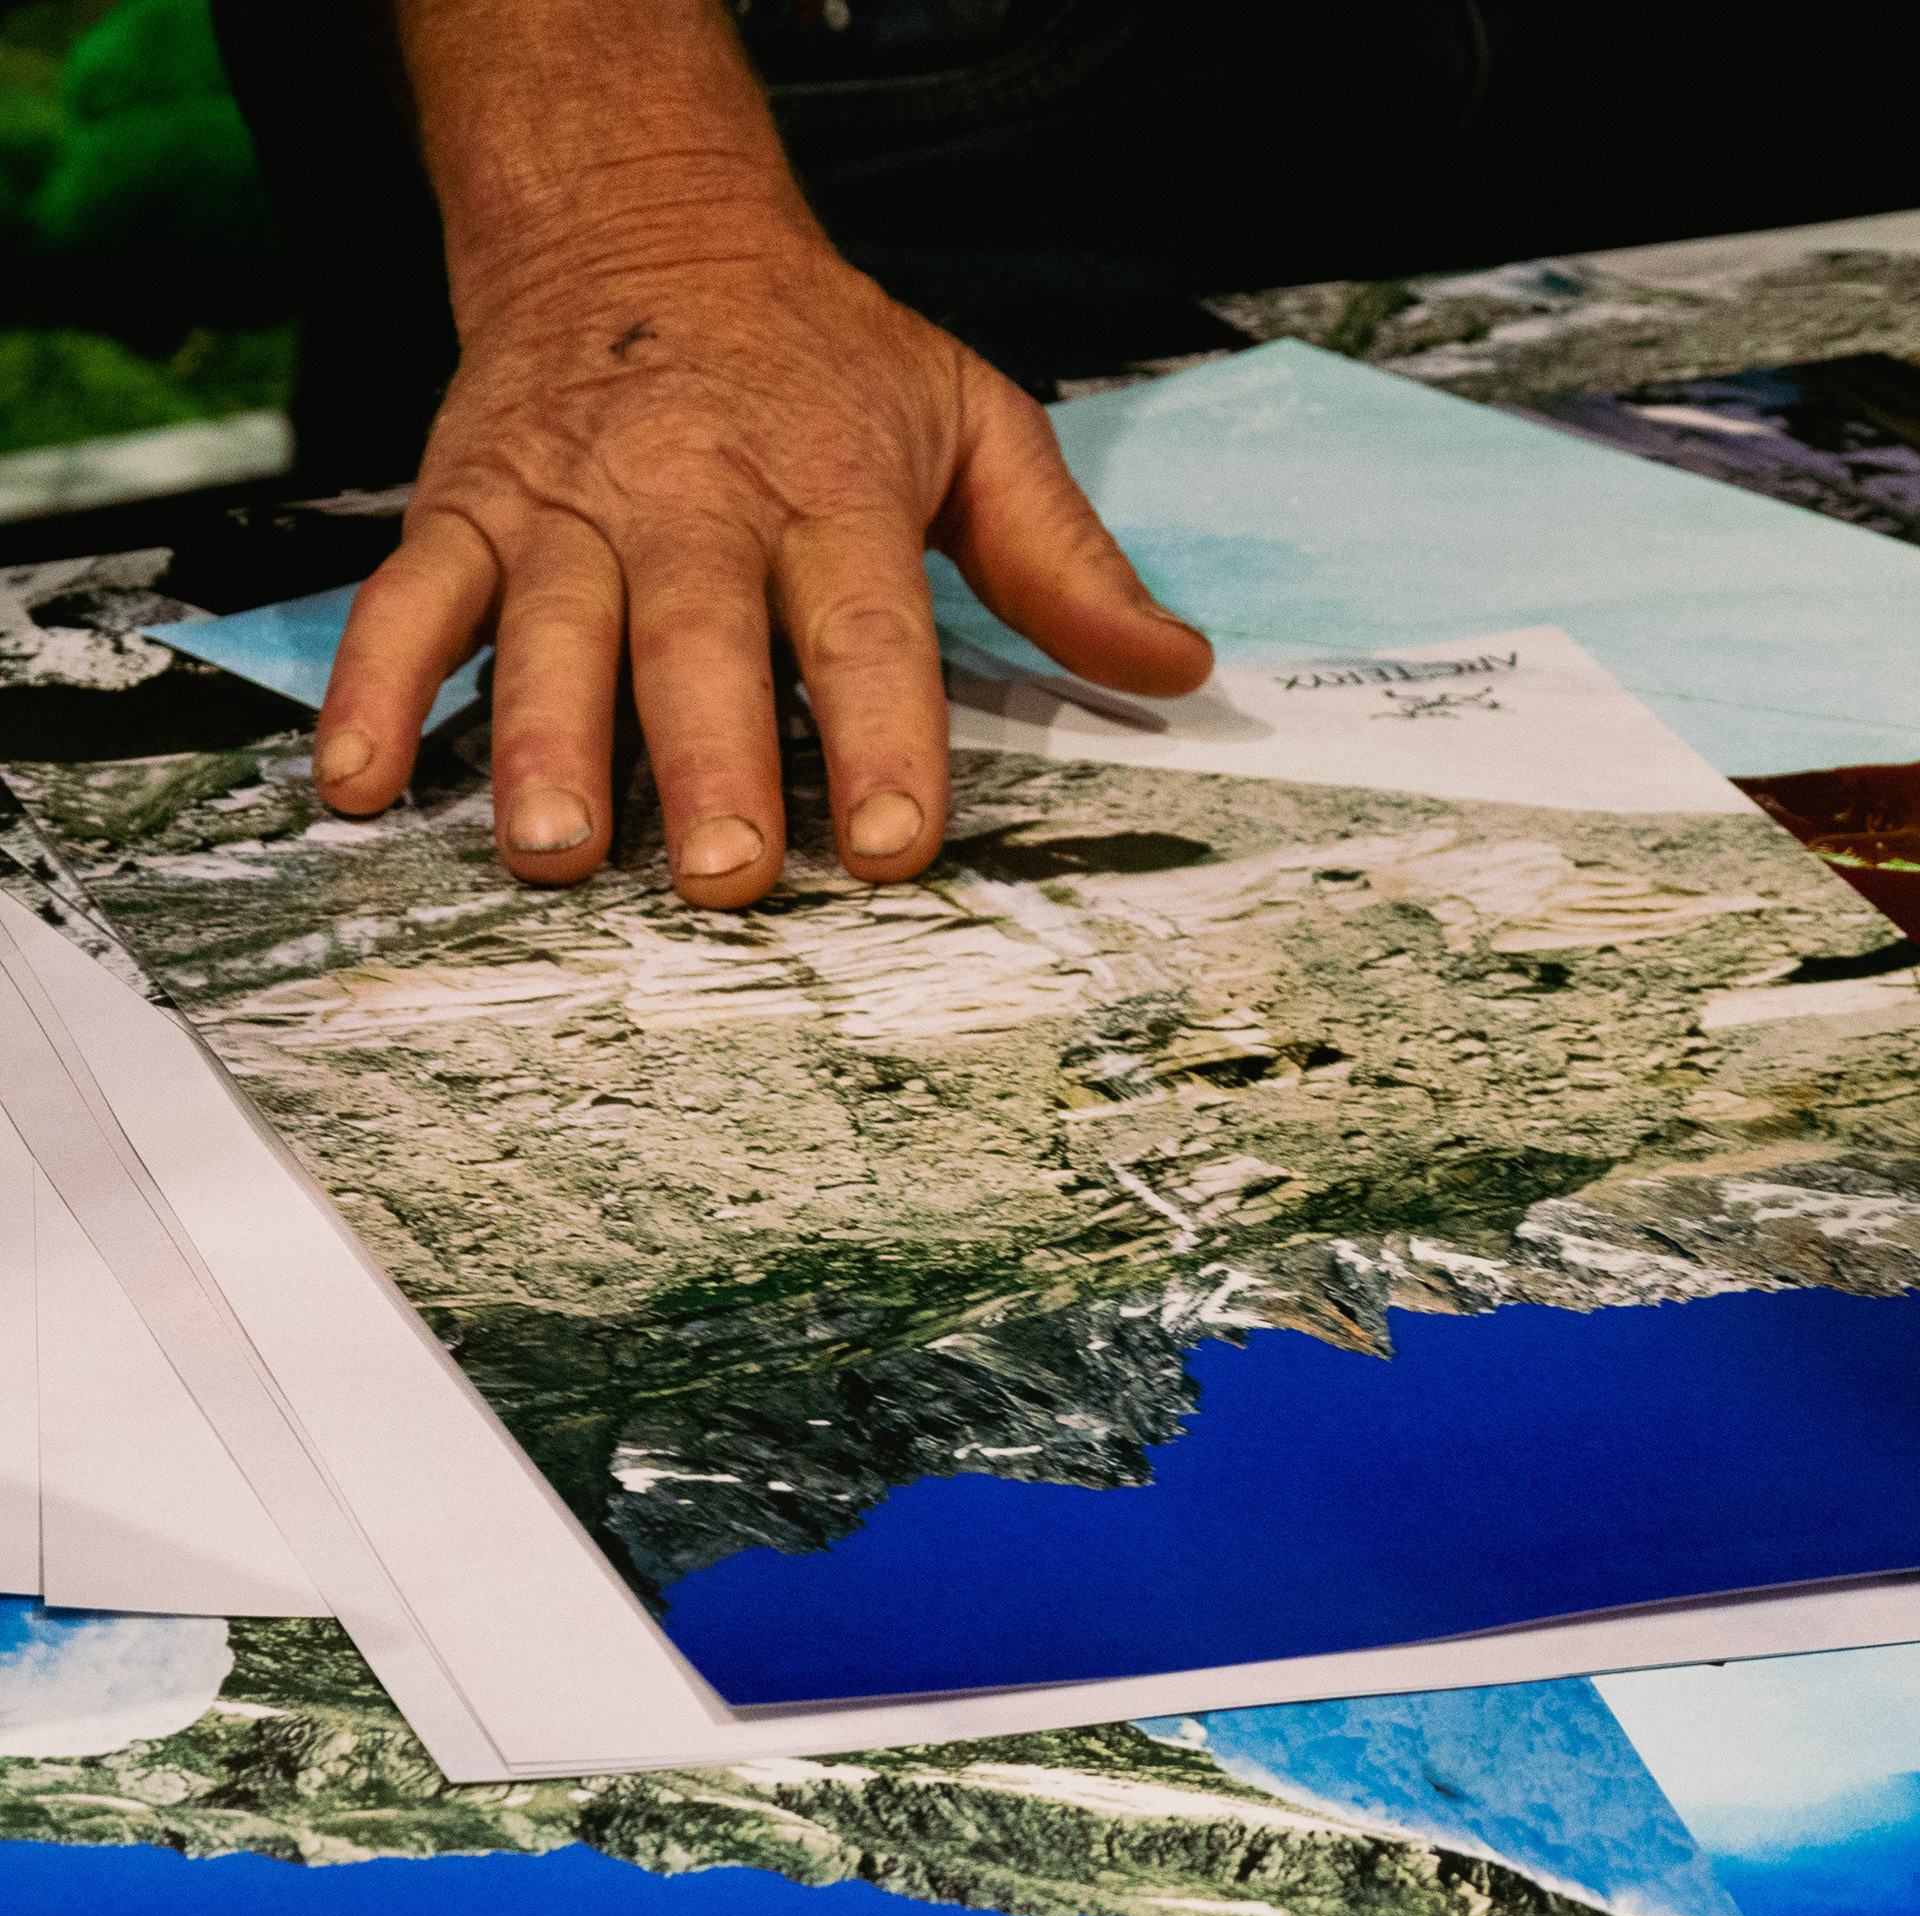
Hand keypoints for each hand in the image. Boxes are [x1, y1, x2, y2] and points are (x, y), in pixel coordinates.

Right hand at [312, 11, 1209, 907]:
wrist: (640, 219)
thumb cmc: (821, 353)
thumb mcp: (970, 419)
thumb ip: (1064, 557)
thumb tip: (1176, 668)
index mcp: (828, 486)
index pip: (865, 624)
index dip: (887, 734)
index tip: (899, 844)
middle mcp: (692, 501)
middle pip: (700, 639)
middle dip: (713, 759)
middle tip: (725, 874)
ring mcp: (565, 507)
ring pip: (549, 630)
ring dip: (545, 742)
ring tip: (553, 852)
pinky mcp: (464, 507)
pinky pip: (406, 601)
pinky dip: (373, 689)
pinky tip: (358, 787)